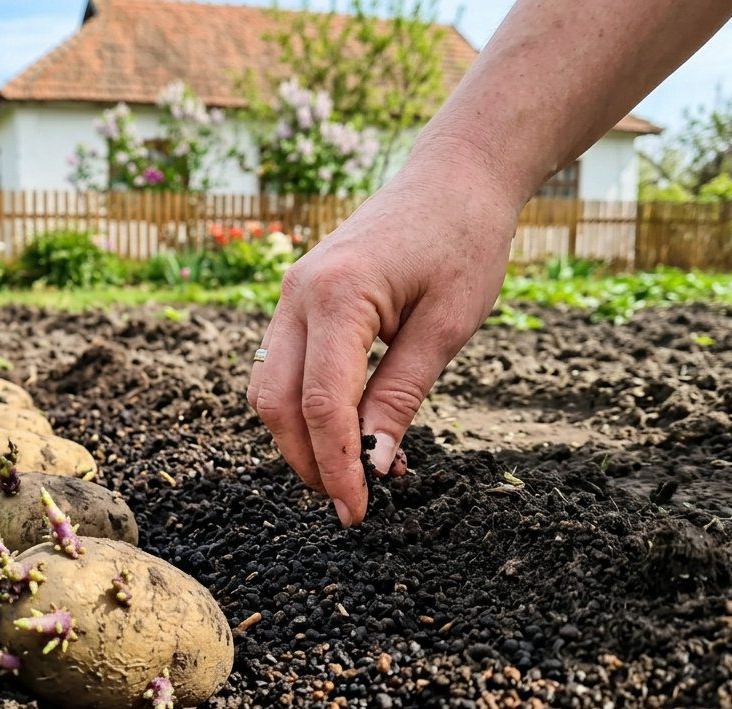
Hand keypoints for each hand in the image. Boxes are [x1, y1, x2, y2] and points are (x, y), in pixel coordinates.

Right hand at [246, 158, 519, 526]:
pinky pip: (281, 365)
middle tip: (351, 503)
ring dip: (297, 437)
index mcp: (338, 297)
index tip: (358, 512)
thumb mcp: (447, 326)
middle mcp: (297, 294)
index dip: (337, 466)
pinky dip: (301, 405)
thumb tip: (374, 463)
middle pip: (276, 402)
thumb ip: (401, 395)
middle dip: (307, 461)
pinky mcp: (297, 298)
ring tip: (348, 470)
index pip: (321, 404)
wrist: (454, 173)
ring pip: (267, 387)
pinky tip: (344, 427)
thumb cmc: (464, 239)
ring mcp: (290, 295)